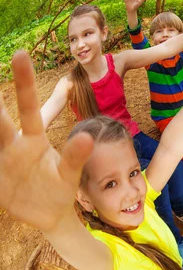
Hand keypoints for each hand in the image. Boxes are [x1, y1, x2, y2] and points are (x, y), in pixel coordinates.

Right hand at [0, 51, 93, 232]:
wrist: (49, 215)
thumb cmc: (61, 188)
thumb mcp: (70, 174)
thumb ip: (76, 156)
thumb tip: (87, 136)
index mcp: (34, 140)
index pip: (30, 108)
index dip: (25, 83)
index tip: (22, 54)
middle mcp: (14, 145)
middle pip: (1, 120)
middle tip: (7, 60)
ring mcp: (2, 160)